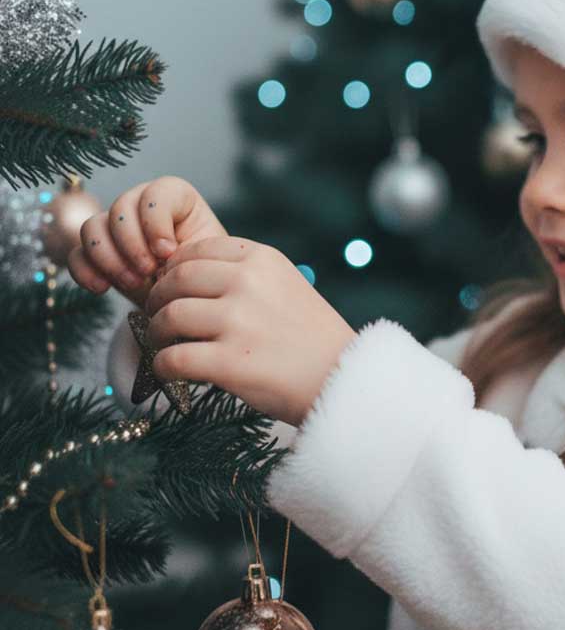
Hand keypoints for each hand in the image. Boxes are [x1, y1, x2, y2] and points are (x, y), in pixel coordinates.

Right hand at [67, 176, 227, 309]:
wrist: (188, 299)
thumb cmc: (203, 273)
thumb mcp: (206, 258)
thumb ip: (189, 248)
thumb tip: (162, 254)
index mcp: (176, 198)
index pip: (156, 193)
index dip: (156, 222)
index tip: (168, 252)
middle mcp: (141, 205)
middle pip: (120, 208)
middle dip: (132, 244)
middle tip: (148, 271)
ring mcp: (115, 227)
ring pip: (92, 227)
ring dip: (109, 258)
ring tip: (133, 283)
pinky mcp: (97, 253)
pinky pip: (76, 254)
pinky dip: (85, 271)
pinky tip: (102, 288)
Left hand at [143, 235, 357, 426]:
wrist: (343, 378)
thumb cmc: (312, 337)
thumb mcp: (287, 285)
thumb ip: (245, 275)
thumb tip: (184, 277)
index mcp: (263, 259)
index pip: (197, 250)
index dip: (174, 269)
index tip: (172, 287)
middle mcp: (248, 283)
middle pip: (176, 280)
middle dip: (158, 299)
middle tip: (157, 316)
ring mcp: (238, 322)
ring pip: (169, 317)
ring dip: (157, 333)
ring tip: (165, 344)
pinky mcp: (229, 362)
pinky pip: (172, 359)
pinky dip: (163, 367)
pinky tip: (170, 371)